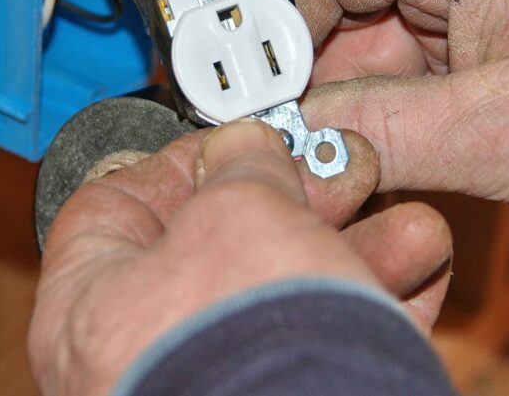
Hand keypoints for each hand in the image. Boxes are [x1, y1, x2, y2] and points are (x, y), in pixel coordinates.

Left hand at [28, 120, 452, 394]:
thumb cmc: (247, 355)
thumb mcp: (237, 211)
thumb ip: (239, 164)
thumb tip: (250, 149)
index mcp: (92, 309)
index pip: (117, 209)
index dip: (183, 159)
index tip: (243, 137)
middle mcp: (145, 359)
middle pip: (219, 249)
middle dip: (296, 200)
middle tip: (341, 172)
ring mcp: (217, 391)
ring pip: (285, 296)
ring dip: (354, 246)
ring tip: (403, 224)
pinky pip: (326, 344)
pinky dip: (373, 302)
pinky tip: (416, 268)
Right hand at [280, 0, 508, 235]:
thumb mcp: (506, 132)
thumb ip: (383, 128)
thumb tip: (292, 133)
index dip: (272, 17)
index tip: (247, 85)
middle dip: (302, 68)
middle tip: (271, 133)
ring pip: (368, 36)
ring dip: (342, 96)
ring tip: (320, 156)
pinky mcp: (488, 29)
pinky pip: (407, 59)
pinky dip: (381, 106)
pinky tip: (368, 151)